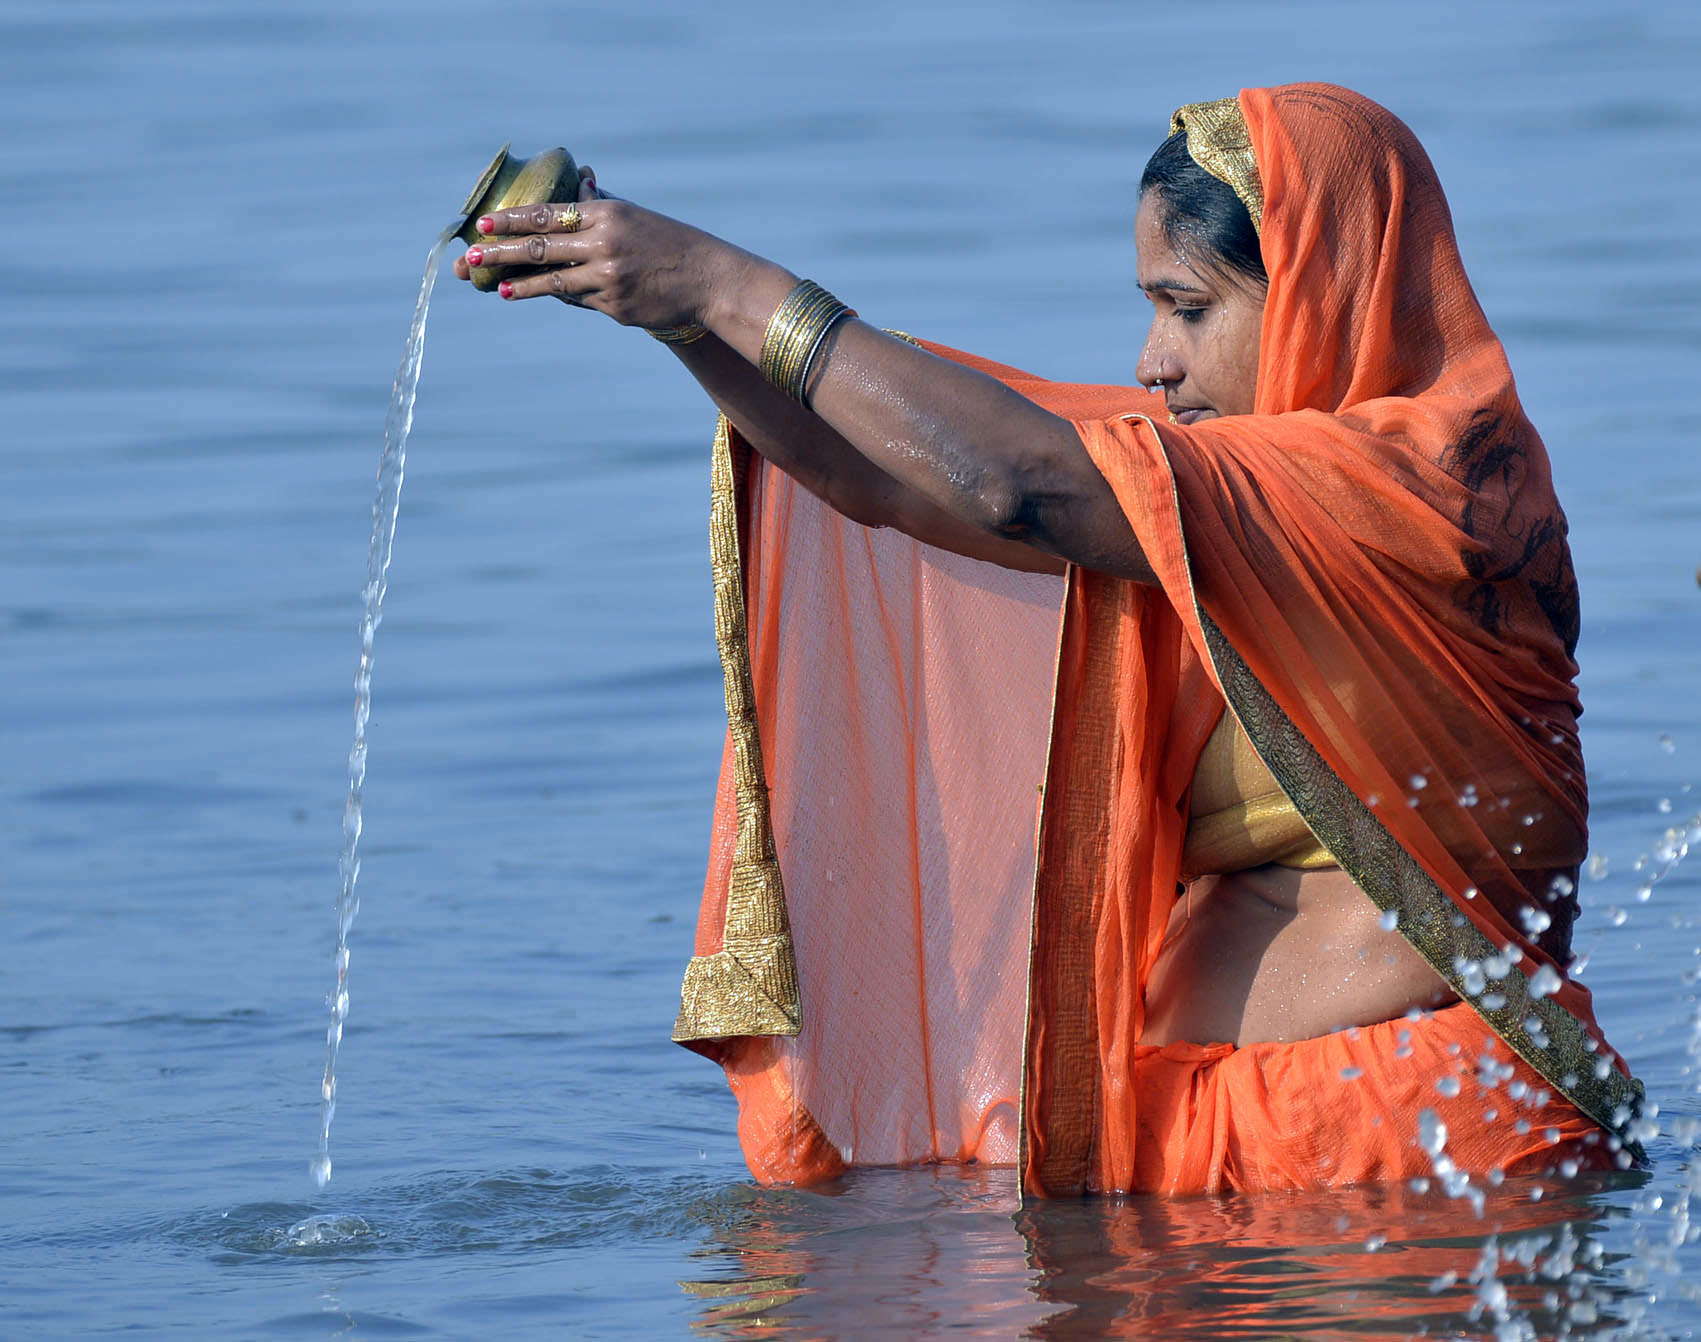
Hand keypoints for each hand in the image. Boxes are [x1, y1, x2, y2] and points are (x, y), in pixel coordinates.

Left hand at [452, 166, 738, 330]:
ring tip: (498, 288)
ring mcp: (609, 279)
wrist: (708, 280)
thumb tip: (577, 185)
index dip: (512, 221)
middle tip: (471, 255)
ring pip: (554, 282)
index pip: (548, 215)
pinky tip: (544, 295)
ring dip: (522, 285)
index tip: (483, 224)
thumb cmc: (668, 243)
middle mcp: (604, 245)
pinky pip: (580, 301)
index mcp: (605, 215)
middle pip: (541, 249)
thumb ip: (598, 207)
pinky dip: (564, 296)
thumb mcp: (633, 217)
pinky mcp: (616, 308)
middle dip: (502, 252)